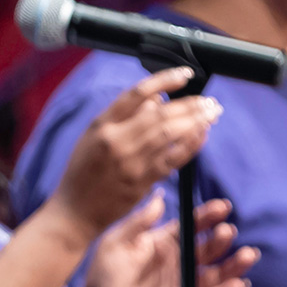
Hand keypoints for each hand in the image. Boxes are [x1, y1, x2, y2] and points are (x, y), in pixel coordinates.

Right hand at [49, 67, 221, 240]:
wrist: (74, 211)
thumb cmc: (83, 173)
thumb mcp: (93, 138)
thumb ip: (123, 117)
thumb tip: (157, 100)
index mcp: (101, 125)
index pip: (136, 94)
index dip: (164, 81)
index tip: (185, 75)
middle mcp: (115, 141)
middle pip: (160, 115)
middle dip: (190, 105)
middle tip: (209, 101)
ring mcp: (129, 162)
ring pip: (170, 134)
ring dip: (196, 122)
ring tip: (212, 114)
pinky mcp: (141, 182)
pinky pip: (172, 159)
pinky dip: (190, 145)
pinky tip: (202, 136)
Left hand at [82, 193, 257, 286]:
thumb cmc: (102, 272)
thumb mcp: (116, 242)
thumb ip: (138, 222)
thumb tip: (158, 196)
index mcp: (164, 242)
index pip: (191, 226)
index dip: (207, 217)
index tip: (223, 206)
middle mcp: (178, 262)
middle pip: (207, 249)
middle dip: (220, 240)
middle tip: (227, 231)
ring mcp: (181, 285)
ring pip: (214, 275)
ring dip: (232, 266)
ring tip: (248, 255)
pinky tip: (237, 285)